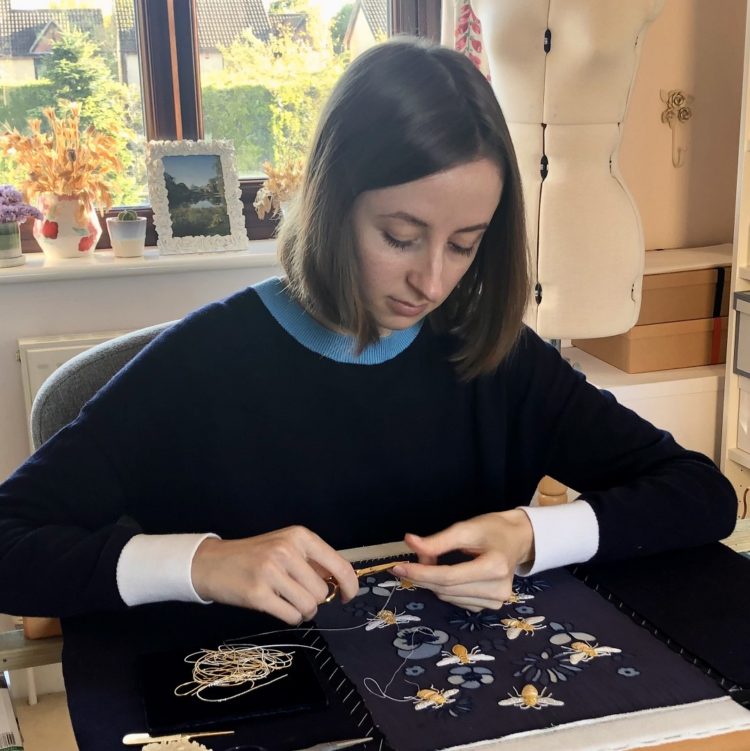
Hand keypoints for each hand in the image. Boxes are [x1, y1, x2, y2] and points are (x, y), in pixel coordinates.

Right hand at [191, 526, 358, 623]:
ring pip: (309, 606)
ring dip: (303, 611)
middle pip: (321, 591)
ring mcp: (271, 572)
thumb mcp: (285, 546)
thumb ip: (312, 561)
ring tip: (288, 602)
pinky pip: (291, 616)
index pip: (338, 565)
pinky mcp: (258, 594)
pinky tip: (279, 607)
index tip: (348, 596)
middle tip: (297, 595)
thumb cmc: (254, 556)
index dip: (350, 585)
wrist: (212, 562)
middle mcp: (287, 550)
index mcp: (299, 536)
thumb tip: (341, 582)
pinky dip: (290, 618)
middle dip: (315, 600)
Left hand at [392, 510, 534, 611]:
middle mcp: (497, 590)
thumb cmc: (492, 529)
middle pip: (446, 589)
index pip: (448, 577)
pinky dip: (445, 588)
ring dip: (433, 581)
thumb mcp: (466, 528)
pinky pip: (456, 601)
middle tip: (411, 559)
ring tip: (434, 561)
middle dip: (423, 575)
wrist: (518, 539)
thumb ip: (438, 541)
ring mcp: (495, 602)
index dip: (421, 572)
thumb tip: (409, 542)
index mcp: (494, 567)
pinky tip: (447, 574)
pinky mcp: (490, 606)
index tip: (397, 566)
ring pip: (448, 597)